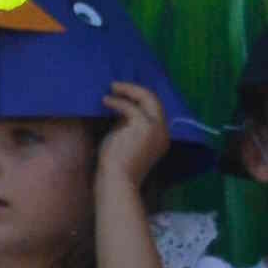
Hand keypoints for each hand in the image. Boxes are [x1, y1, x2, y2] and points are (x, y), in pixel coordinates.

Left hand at [95, 78, 175, 192]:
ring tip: (111, 88)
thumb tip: (119, 106)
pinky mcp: (144, 127)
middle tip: (115, 85)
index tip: (123, 93)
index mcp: (160, 137)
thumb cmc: (115, 165)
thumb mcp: (125, 140)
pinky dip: (117, 101)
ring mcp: (156, 129)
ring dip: (128, 91)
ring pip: (147, 98)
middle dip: (135, 90)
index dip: (139, 99)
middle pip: (154, 100)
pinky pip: (131, 107)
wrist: (117, 181)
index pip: (154, 110)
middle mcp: (163, 132)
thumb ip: (127, 125)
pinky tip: (105, 100)